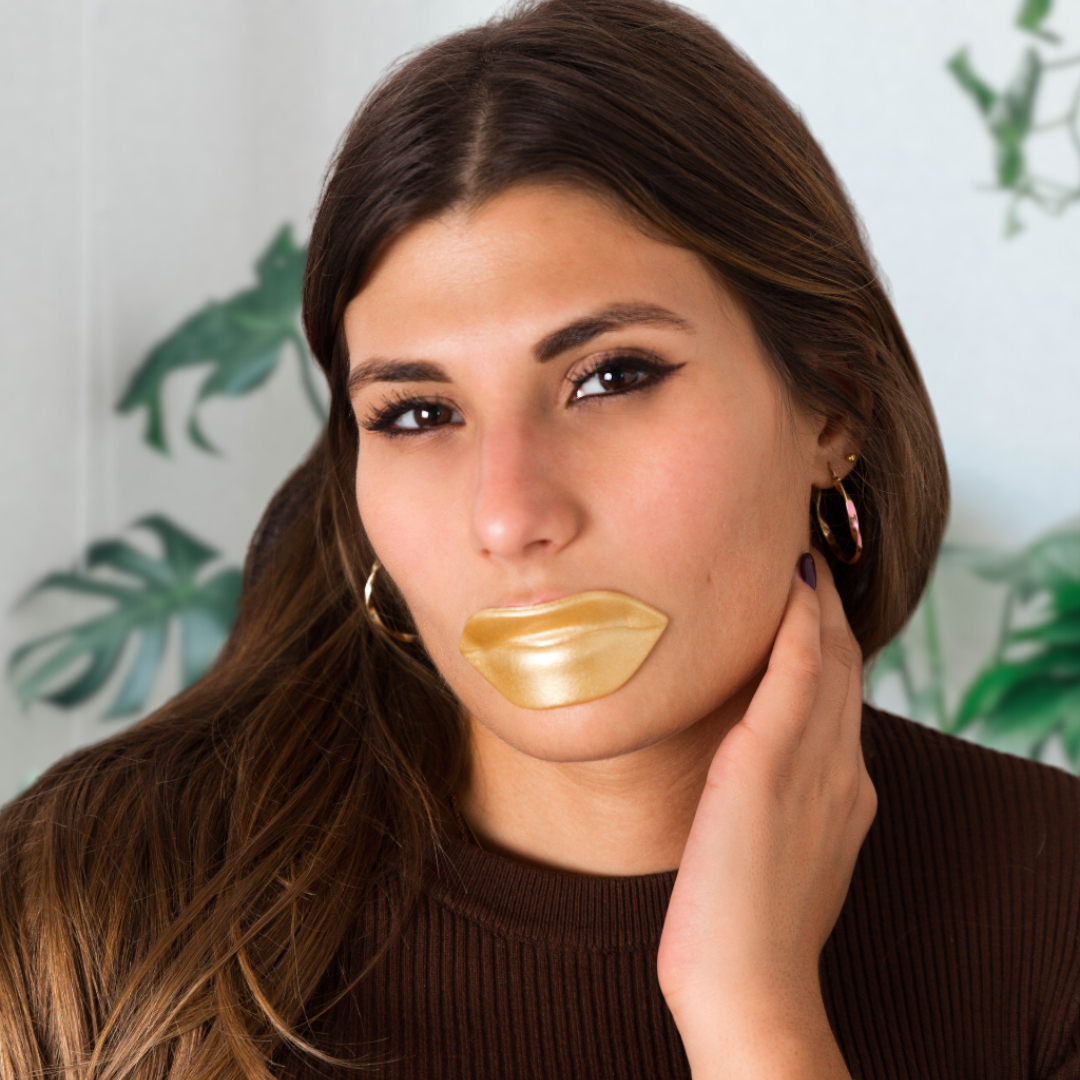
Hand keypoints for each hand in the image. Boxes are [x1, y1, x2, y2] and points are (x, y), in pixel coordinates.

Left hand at [656, 549, 875, 1077]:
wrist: (749, 989)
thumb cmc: (746, 929)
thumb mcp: (779, 852)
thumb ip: (778, 802)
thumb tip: (748, 766)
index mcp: (844, 790)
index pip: (841, 695)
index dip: (828, 640)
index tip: (807, 597)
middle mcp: (842, 768)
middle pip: (844, 665)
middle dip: (826, 607)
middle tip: (805, 550)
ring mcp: (815, 765)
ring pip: (828, 659)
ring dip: (815, 600)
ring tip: (799, 546)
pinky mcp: (768, 766)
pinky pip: (795, 677)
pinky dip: (797, 625)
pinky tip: (791, 584)